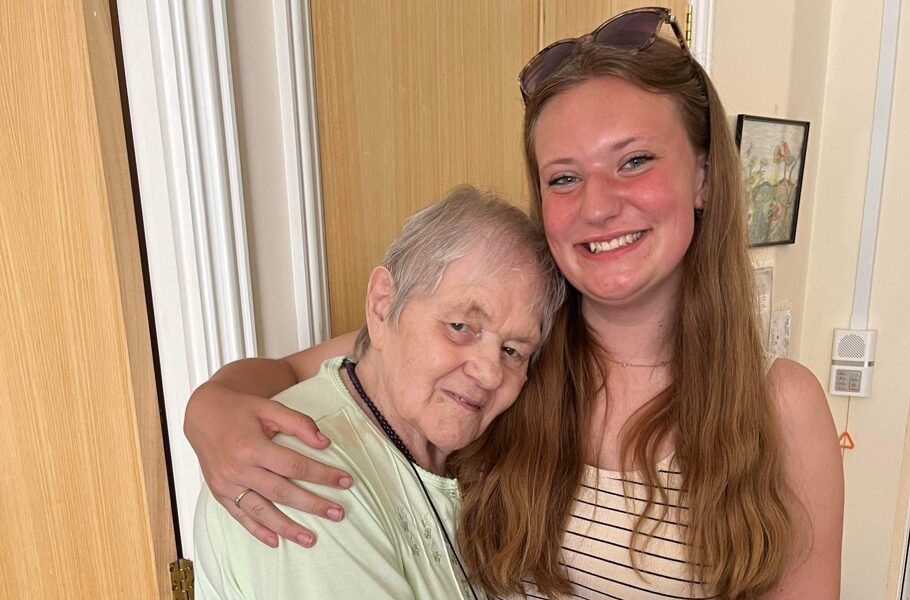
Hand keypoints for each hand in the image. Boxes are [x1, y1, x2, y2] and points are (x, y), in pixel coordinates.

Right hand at [185, 381, 352, 547]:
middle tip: (338, 513)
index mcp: (252, 446)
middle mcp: (239, 469)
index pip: (294, 465)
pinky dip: (257, 530)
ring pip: (261, 511)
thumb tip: (324, 443)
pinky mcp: (220, 493)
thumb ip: (298, 423)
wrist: (202, 415)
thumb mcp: (270, 407)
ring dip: (287, 528)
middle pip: (282, 492)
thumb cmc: (241, 409)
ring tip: (310, 539)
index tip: (346, 481)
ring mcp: (228, 484)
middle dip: (313, 504)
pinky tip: (275, 541)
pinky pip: (240, 516)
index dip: (322, 474)